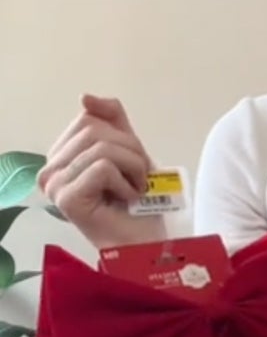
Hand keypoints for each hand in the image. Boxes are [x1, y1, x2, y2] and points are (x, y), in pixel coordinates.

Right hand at [38, 95, 167, 249]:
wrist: (147, 239)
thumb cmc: (139, 200)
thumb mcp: (129, 149)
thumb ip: (111, 119)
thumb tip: (85, 96)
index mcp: (61, 156)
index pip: (89, 119)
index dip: (122, 138)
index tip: (131, 165)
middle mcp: (49, 169)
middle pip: (95, 130)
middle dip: (131, 151)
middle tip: (138, 179)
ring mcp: (55, 184)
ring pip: (102, 147)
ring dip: (134, 167)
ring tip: (134, 189)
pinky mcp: (66, 198)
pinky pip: (103, 167)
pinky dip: (127, 181)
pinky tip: (127, 199)